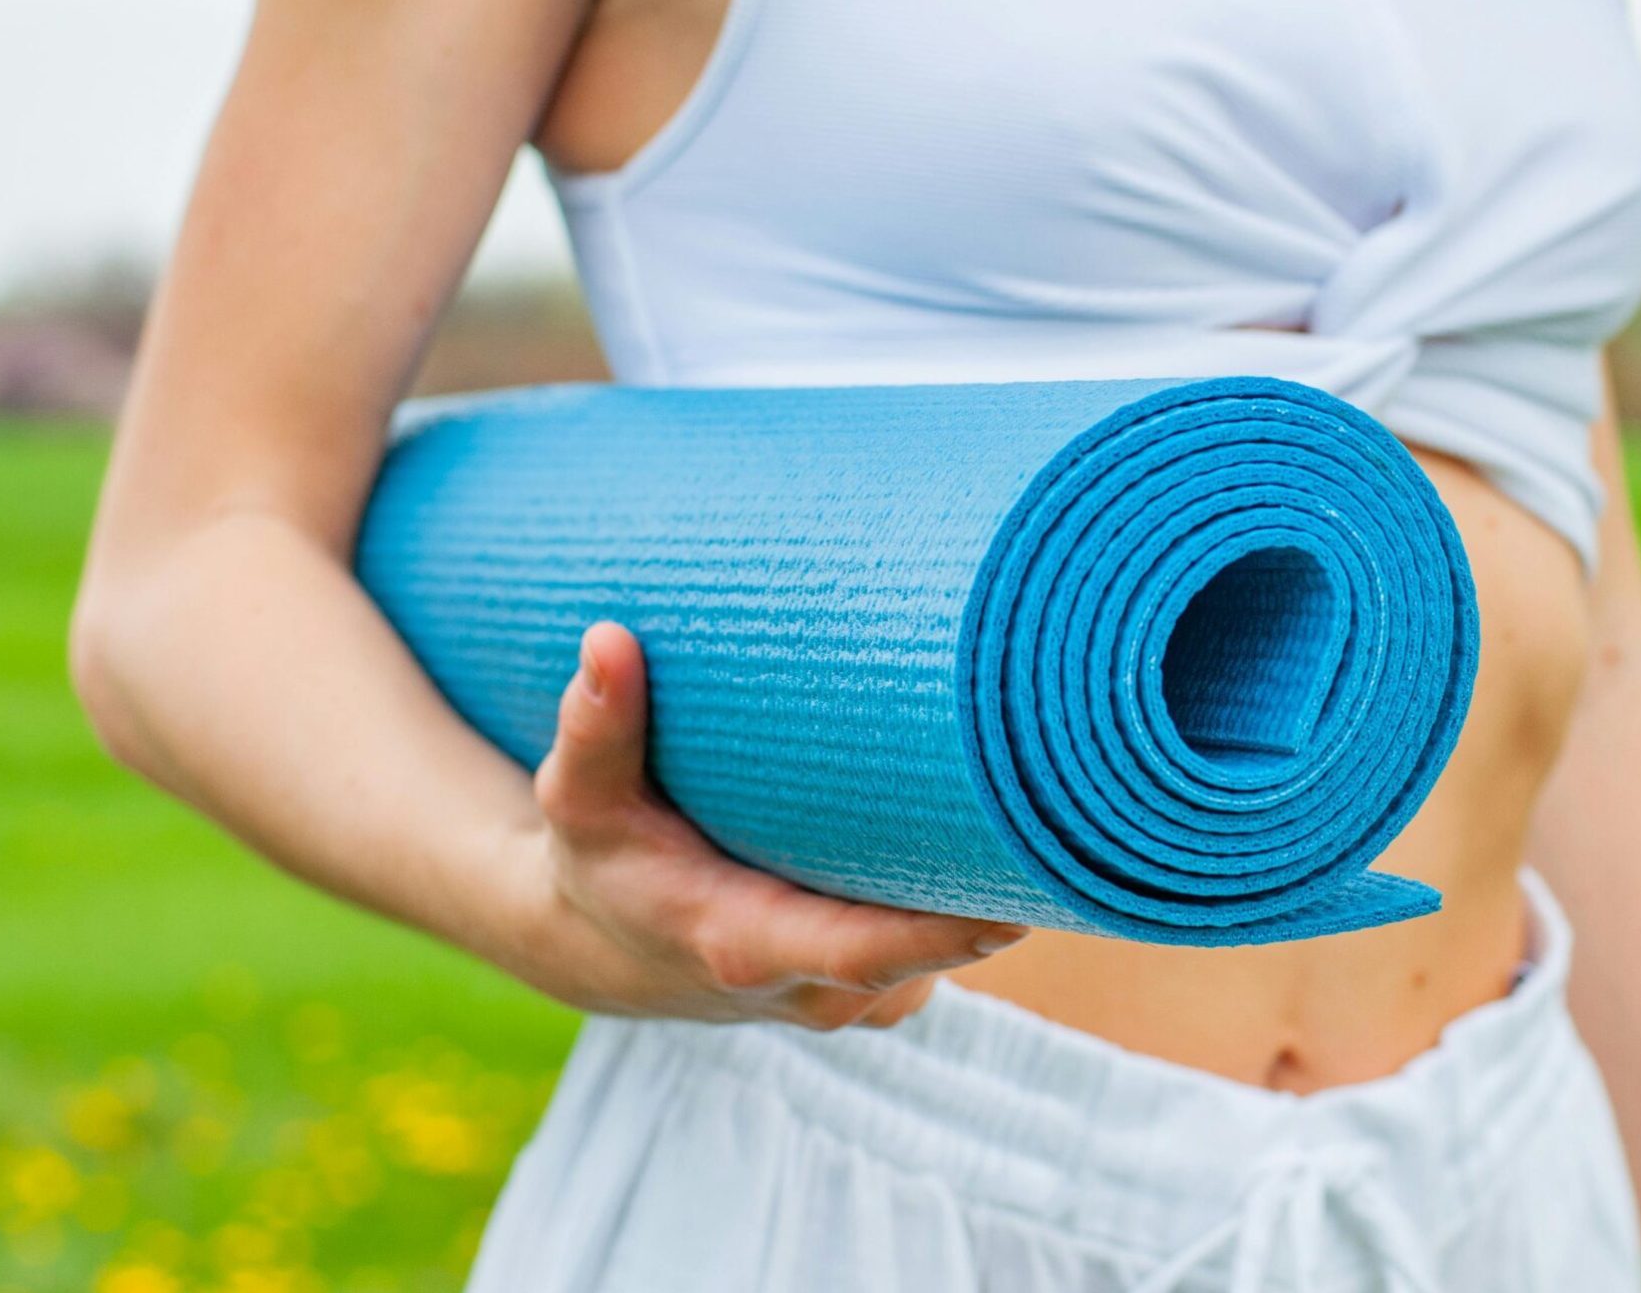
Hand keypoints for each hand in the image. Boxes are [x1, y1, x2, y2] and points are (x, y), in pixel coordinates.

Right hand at [497, 622, 1027, 1026]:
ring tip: (1037, 789)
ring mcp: (861, 1000)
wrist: (610, 946)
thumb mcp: (581, 800)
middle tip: (1059, 791)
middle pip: (937, 947)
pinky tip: (1001, 826)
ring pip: (953, 945)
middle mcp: (818, 991)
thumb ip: (597, 728)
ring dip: (991, 882)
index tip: (1017, 903)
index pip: (866, 953)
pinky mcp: (886, 989)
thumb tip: (606, 639)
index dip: (942, 934)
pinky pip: (948, 944)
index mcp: (750, 948)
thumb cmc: (608, 861)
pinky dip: (970, 894)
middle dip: (999, 882)